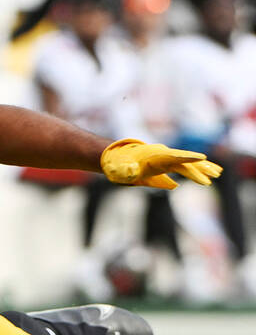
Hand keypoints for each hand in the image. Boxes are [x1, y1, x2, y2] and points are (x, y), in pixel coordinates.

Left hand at [100, 138, 222, 189]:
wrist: (116, 159)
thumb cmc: (117, 166)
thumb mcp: (118, 170)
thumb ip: (125, 171)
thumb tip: (133, 172)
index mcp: (153, 157)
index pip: (173, 157)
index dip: (187, 158)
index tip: (201, 158)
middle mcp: (163, 156)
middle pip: (184, 162)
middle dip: (198, 169)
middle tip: (211, 178)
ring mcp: (167, 159)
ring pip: (188, 163)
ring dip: (203, 168)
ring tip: (217, 174)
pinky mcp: (168, 164)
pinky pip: (185, 167)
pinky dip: (198, 170)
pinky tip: (210, 173)